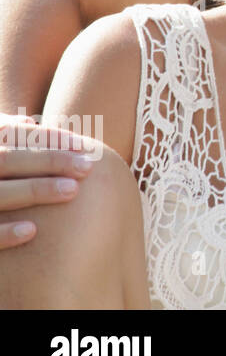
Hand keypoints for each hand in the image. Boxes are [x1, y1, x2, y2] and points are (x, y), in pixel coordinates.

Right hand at [0, 114, 96, 248]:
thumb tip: (28, 122)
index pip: (8, 133)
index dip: (45, 137)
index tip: (81, 145)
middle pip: (6, 160)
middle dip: (48, 161)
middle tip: (87, 167)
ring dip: (34, 191)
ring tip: (72, 191)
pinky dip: (4, 232)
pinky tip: (33, 231)